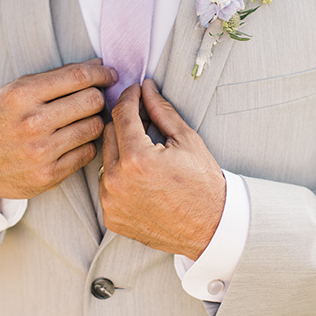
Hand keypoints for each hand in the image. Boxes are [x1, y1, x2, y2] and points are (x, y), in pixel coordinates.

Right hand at [0, 60, 116, 199]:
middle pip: (92, 101)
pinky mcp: (49, 175)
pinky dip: (87, 145)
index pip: (78, 77)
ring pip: (95, 128)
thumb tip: (98, 66)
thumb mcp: (16, 90)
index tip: (109, 75)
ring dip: (95, 121)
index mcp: (23, 95)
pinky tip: (76, 141)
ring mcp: (41, 152)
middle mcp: (32, 123)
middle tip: (94, 99)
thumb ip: (56, 77)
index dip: (101, 73)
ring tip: (84, 120)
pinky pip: (88, 153)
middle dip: (99, 97)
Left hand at [99, 79, 225, 260]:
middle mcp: (117, 181)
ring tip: (147, 155)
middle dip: (126, 123)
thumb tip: (147, 88)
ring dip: (121, 150)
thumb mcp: (186, 140)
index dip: (130, 96)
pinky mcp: (111, 216)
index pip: (122, 113)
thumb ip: (161, 110)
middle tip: (146, 123)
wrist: (210, 227)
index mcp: (137, 158)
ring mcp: (111, 201)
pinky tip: (141, 178)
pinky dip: (119, 176)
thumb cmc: (202, 184)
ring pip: (105, 159)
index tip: (136, 91)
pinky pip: (106, 185)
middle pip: (109, 133)